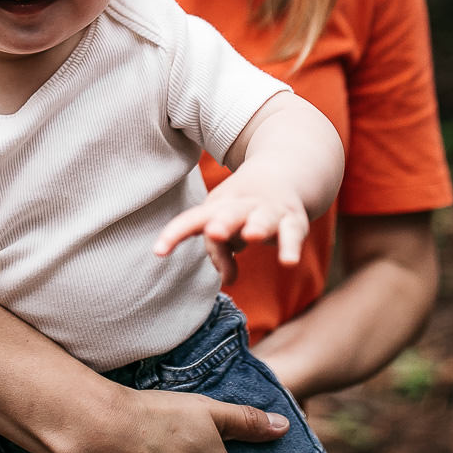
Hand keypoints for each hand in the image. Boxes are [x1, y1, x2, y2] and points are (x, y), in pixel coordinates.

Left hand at [153, 185, 310, 282]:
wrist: (283, 172)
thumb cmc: (243, 209)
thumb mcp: (225, 226)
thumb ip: (220, 251)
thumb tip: (226, 279)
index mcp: (217, 207)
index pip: (193, 220)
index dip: (175, 234)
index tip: (159, 251)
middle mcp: (241, 207)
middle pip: (228, 214)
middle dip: (221, 224)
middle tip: (214, 233)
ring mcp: (268, 211)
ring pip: (262, 218)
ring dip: (257, 226)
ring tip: (252, 235)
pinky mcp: (293, 221)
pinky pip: (291, 234)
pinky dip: (290, 247)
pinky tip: (288, 262)